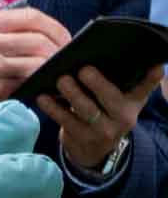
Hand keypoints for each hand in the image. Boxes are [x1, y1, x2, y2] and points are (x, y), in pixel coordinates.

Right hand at [0, 8, 68, 121]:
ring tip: (57, 71)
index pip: (32, 17)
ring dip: (53, 69)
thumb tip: (43, 30)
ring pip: (38, 64)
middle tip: (66, 58)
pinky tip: (44, 84)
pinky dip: (41, 85)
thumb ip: (3, 26)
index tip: (64, 37)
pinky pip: (28, 85)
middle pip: (40, 42)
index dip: (56, 28)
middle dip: (60, 51)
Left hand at [37, 64, 162, 172]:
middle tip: (84, 69)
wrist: (92, 147)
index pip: (144, 88)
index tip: (155, 66)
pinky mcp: (82, 138)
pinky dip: (52, 108)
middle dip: (98, 84)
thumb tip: (107, 50)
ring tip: (61, 80)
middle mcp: (123, 117)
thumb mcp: (118, 99)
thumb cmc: (103, 110)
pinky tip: (42, 97)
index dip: (151, 77)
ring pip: (87, 110)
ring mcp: (103, 130)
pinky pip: (65, 121)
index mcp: (132, 102)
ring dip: (73, 94)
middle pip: (112, 99)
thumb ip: (120, 80)